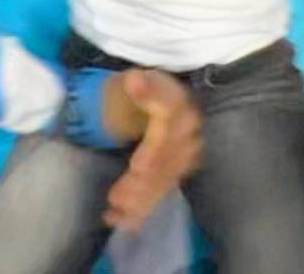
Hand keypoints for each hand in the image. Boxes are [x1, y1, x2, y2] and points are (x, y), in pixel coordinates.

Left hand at [102, 70, 201, 231]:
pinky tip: (124, 222)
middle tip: (115, 197)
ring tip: (114, 212)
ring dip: (141, 200)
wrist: (155, 97)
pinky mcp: (177, 170)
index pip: (169, 132)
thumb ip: (142, 85)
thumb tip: (135, 81)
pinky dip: (144, 208)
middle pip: (167, 163)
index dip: (154, 151)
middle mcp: (190, 133)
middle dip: (142, 184)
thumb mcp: (138, 80)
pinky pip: (162, 190)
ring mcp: (186, 154)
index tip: (136, 168)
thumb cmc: (142, 88)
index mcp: (180, 106)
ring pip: (165, 182)